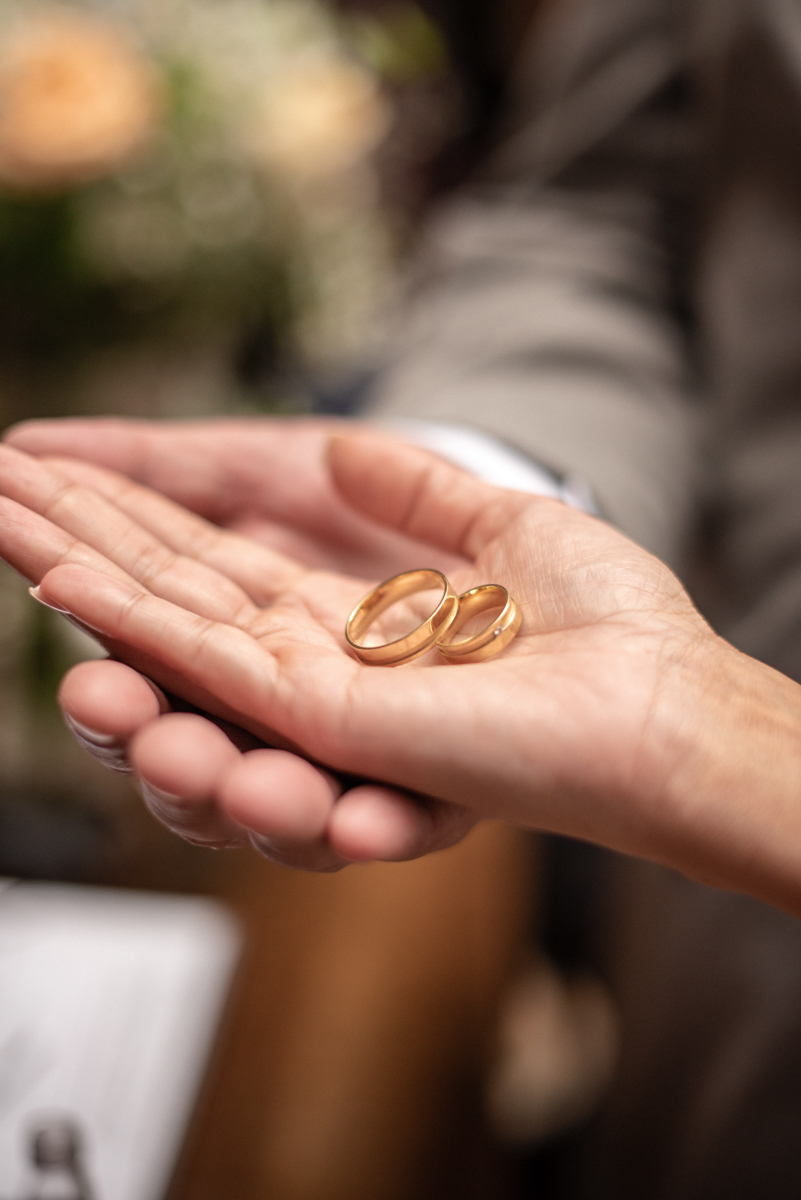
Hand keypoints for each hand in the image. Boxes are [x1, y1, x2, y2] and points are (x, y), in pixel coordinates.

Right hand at [2, 433, 800, 909]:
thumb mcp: (500, 524)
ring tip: (11, 518)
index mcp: (347, 619)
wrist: (666, 696)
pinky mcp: (326, 717)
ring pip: (169, 637)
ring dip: (85, 580)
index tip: (48, 470)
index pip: (212, 561)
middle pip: (172, 600)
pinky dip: (134, 623)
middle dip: (81, 547)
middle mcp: (315, 660)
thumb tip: (347, 445)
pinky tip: (68, 580)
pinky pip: (211, 667)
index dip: (131, 518)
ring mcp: (313, 692)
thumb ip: (417, 490)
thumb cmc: (605, 623)